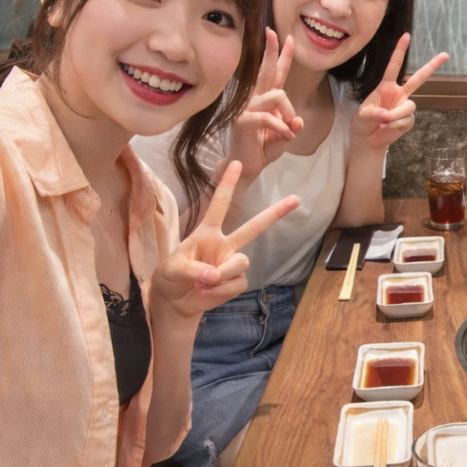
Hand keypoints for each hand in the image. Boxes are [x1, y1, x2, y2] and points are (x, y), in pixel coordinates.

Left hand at [150, 161, 299, 319]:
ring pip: (241, 262)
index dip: (227, 185)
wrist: (174, 303)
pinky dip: (221, 291)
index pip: (219, 205)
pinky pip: (238, 283)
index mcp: (207, 233)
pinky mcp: (236, 281)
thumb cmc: (170, 278)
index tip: (237, 163)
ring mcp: (232, 263)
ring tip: (202, 284)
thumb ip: (192, 268)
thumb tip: (214, 274)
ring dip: (222, 274)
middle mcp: (224, 245)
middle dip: (275, 213)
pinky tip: (206, 293)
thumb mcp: (171, 269)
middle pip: (254, 227)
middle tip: (296, 199)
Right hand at [227, 28, 303, 177]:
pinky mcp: (243, 121)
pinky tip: (284, 136)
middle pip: (267, 70)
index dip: (281, 56)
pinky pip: (267, 116)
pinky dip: (280, 127)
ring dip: (288, 114)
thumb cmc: (264, 148)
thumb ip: (292, 125)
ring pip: (277, 95)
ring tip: (288, 131)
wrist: (248, 165)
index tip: (285, 37)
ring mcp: (247, 108)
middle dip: (272, 51)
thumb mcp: (286, 136)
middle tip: (274, 33)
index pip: (275, 74)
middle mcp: (255, 99)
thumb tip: (297, 120)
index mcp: (266, 99)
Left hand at [350, 33, 448, 149]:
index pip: (394, 65)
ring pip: (410, 106)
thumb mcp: (362, 115)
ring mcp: (404, 107)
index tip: (406, 35)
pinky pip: (407, 120)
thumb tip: (387, 115)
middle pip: (418, 78)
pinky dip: (395, 125)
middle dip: (431, 66)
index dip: (400, 51)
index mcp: (386, 86)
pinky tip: (387, 128)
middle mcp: (398, 94)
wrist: (367, 140)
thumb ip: (373, 113)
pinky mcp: (407, 121)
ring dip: (396, 115)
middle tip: (446, 55)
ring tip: (383, 122)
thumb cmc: (362, 123)